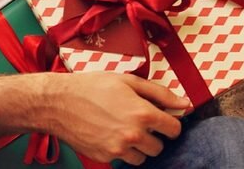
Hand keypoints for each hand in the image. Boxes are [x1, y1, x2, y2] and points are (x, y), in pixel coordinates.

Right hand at [40, 72, 186, 164]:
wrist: (59, 102)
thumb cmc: (94, 87)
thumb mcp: (131, 81)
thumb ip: (161, 94)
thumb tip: (184, 103)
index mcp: (143, 114)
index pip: (173, 130)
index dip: (172, 124)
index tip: (166, 121)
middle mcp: (133, 135)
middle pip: (159, 147)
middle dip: (155, 136)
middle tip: (144, 125)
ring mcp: (117, 149)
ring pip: (142, 158)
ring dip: (140, 147)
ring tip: (128, 131)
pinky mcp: (103, 157)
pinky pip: (123, 161)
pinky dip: (123, 152)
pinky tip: (114, 136)